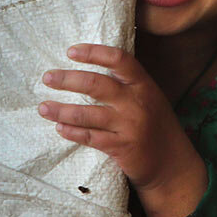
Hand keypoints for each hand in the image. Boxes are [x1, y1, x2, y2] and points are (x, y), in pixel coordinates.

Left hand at [39, 43, 206, 216]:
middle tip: (47, 78)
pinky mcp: (121, 147)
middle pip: (96, 84)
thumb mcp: (149, 98)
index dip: (94, 52)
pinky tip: (59, 128)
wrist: (173, 164)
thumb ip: (127, 84)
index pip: (119, 59)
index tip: (71, 51)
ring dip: (61, 110)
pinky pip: (90, 137)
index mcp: (144, 85)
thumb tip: (90, 68)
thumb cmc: (156, 127)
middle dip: (67, 79)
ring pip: (87, 114)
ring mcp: (129, 126)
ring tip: (43, 108)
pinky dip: (72, 132)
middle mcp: (136, 102)